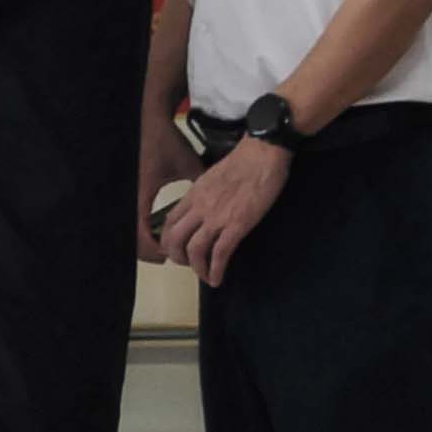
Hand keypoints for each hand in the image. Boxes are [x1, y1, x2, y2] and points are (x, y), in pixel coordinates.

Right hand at [136, 117, 200, 263]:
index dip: (156, 251)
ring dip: (150, 240)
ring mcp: (131, 194)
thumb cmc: (167, 141)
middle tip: (172, 255)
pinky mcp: (134, 189)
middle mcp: (133, 198)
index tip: (172, 256)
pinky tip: (162, 226)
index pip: (143, 236)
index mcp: (142, 196)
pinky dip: (147, 226)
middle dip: (152, 250)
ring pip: (135, 230)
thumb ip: (200, 188)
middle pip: (135, 239)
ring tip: (169, 243)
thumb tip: (219, 207)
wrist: (150, 120)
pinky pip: (137, 216)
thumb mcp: (188, 166)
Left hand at [154, 137, 288, 288]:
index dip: (168, 240)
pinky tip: (218, 278)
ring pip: (194, 250)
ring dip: (197, 268)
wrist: (263, 152)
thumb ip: (205, 194)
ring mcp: (217, 217)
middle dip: (178, 258)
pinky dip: (216, 270)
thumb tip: (205, 209)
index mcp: (194, 194)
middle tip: (188, 265)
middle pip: (175, 239)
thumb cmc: (244, 161)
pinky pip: (220, 254)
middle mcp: (200, 207)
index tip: (176, 249)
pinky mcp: (237, 225)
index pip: (170, 222)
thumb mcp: (213, 176)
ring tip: (205, 275)